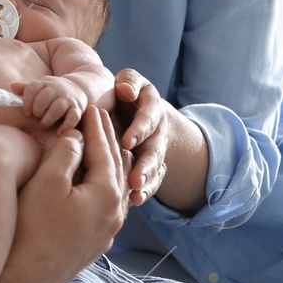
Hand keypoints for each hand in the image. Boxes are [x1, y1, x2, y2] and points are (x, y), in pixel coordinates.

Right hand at [2, 106, 129, 282]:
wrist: (22, 279)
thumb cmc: (31, 228)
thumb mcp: (46, 182)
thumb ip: (65, 153)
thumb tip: (76, 136)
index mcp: (106, 193)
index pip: (104, 149)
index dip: (95, 125)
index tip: (91, 106)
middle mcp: (114, 213)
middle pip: (115, 166)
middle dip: (107, 139)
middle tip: (99, 116)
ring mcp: (107, 231)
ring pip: (115, 186)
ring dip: (109, 161)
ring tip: (102, 142)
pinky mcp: (95, 243)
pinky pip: (109, 204)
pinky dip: (105, 184)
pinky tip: (98, 182)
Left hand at [12, 77, 87, 133]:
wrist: (79, 87)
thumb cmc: (53, 91)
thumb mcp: (40, 87)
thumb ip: (26, 88)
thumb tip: (12, 85)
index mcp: (45, 84)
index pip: (33, 87)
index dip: (27, 100)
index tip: (26, 112)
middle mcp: (57, 90)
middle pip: (45, 96)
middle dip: (38, 109)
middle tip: (35, 118)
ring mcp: (68, 99)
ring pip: (58, 107)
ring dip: (49, 118)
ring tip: (43, 126)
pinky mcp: (78, 109)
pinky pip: (74, 117)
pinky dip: (67, 125)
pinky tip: (59, 133)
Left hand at [113, 68, 174, 206]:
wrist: (134, 109)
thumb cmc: (125, 93)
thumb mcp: (129, 81)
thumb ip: (129, 82)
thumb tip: (126, 90)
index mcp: (152, 109)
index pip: (148, 119)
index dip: (139, 130)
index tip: (127, 142)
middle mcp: (157, 131)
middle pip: (155, 149)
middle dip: (146, 165)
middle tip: (135, 179)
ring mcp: (156, 150)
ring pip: (154, 168)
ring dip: (146, 181)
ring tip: (136, 195)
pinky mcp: (151, 165)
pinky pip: (152, 180)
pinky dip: (145, 191)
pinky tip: (135, 201)